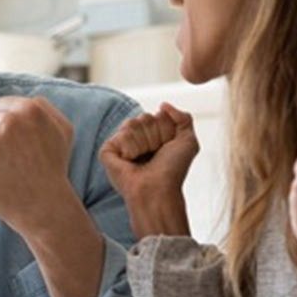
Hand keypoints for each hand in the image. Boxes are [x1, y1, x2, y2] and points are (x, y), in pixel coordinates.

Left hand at [0, 96, 78, 239]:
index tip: (16, 143)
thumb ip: (45, 107)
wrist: (44, 207)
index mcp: (30, 109)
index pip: (1, 105)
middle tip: (11, 158)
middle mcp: (9, 121)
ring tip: (0, 168)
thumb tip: (25, 98)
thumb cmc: (54, 169)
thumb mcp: (63, 130)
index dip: (6, 125)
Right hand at [99, 103, 198, 237]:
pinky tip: (131, 160)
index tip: (167, 148)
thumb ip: (183, 118)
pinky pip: (121, 134)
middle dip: (155, 135)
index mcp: (152, 137)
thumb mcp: (188, 141)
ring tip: (143, 160)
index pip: (157, 116)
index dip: (166, 130)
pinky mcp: (108, 152)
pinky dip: (130, 146)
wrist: (158, 190)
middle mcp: (135, 140)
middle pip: (144, 117)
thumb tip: (163, 105)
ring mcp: (121, 145)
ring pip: (132, 123)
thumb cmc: (173, 172)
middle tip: (155, 155)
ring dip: (144, 142)